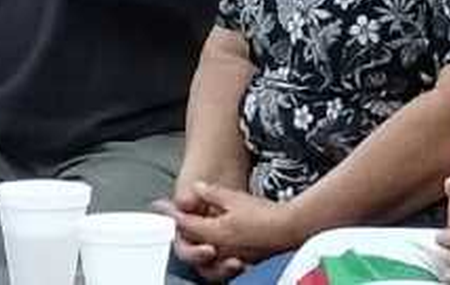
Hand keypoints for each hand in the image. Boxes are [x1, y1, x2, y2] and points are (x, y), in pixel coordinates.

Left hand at [158, 181, 297, 273]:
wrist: (289, 228)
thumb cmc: (263, 213)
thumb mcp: (235, 198)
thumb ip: (213, 193)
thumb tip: (197, 187)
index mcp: (214, 232)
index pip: (186, 224)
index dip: (172, 214)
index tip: (160, 206)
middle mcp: (218, 248)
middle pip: (192, 245)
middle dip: (182, 234)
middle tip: (175, 223)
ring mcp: (230, 257)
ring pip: (205, 258)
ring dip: (197, 248)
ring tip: (195, 238)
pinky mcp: (243, 261)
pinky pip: (221, 262)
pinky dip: (215, 257)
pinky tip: (218, 248)